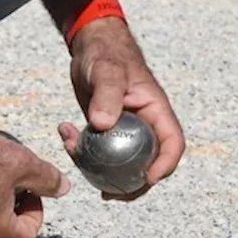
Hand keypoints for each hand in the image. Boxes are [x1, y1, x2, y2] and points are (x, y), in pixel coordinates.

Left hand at [58, 18, 185, 200]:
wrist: (90, 44)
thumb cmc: (105, 52)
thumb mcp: (107, 70)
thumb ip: (107, 95)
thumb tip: (102, 125)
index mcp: (156, 111)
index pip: (172, 144)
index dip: (165, 166)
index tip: (147, 179)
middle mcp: (144, 124)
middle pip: (148, 162)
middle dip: (131, 183)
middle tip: (109, 193)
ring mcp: (125, 128)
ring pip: (120, 162)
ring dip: (99, 170)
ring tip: (75, 159)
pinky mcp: (105, 129)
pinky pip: (99, 150)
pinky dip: (82, 150)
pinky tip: (65, 135)